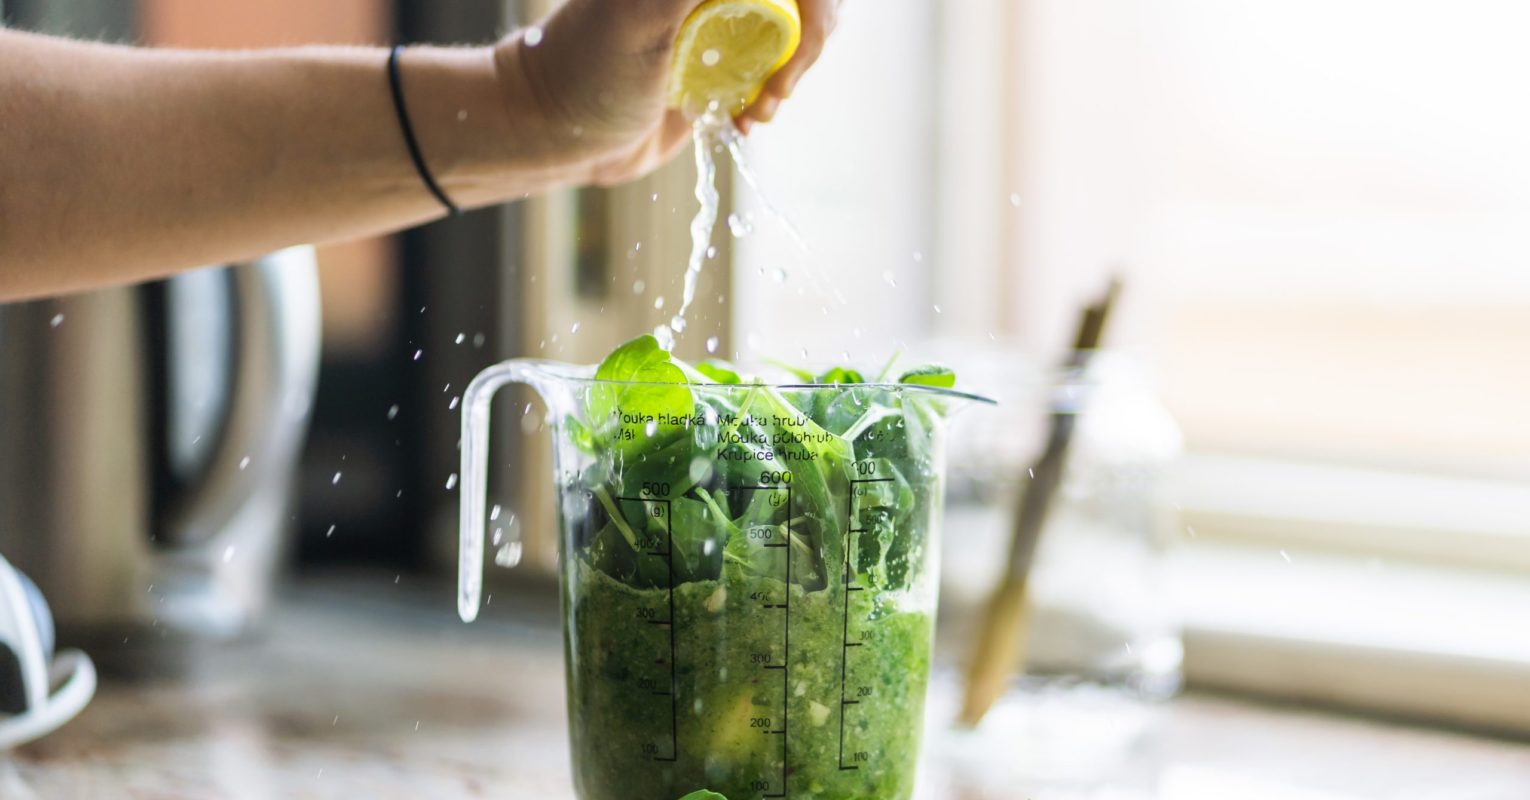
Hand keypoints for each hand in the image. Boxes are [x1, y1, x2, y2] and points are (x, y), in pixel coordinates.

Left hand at [492, 0, 838, 185]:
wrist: (558, 135)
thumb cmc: (587, 71)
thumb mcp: (643, 12)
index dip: (810, 1)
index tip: (801, 37)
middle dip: (805, 40)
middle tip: (778, 85)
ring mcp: (717, 24)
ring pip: (791, 33)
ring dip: (789, 75)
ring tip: (757, 110)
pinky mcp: (718, 69)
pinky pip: (770, 74)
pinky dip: (770, 100)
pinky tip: (743, 122)